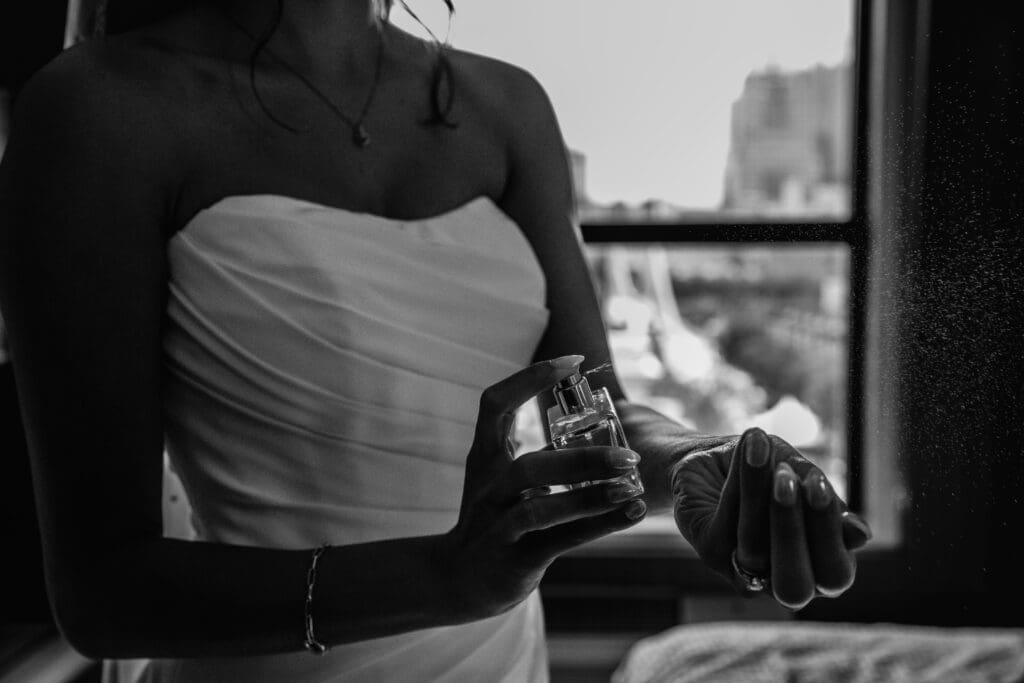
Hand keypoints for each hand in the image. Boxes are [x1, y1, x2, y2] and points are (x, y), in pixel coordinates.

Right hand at [441, 356, 647, 620]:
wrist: (458, 578)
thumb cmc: (492, 519)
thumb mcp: (503, 479)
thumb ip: (537, 455)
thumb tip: (588, 427)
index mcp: (485, 457)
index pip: (494, 404)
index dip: (529, 379)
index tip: (570, 361)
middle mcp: (487, 488)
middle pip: (529, 465)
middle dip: (583, 459)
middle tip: (629, 456)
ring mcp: (498, 525)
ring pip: (540, 507)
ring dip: (590, 496)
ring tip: (630, 487)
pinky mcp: (514, 558)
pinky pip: (557, 540)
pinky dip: (596, 526)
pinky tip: (629, 514)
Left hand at [671, 428, 871, 608]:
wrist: (711, 456)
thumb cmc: (768, 468)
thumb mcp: (804, 475)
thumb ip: (828, 506)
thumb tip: (861, 535)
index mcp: (819, 566)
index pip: (834, 574)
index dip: (828, 532)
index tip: (816, 482)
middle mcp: (783, 579)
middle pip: (796, 585)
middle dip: (792, 528)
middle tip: (786, 476)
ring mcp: (744, 571)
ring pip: (755, 548)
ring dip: (758, 491)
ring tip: (759, 446)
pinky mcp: (711, 552)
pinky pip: (726, 526)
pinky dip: (737, 483)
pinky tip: (745, 450)